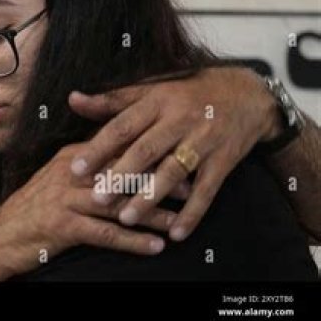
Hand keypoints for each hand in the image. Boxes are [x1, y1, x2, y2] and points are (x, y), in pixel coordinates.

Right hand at [0, 143, 170, 276]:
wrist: (1, 235)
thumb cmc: (32, 207)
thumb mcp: (56, 178)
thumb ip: (86, 166)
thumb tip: (116, 157)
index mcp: (73, 158)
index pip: (116, 149)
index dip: (149, 153)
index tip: (176, 156)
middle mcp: (71, 174)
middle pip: (123, 173)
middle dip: (158, 180)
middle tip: (189, 187)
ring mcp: (67, 199)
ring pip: (119, 203)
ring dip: (152, 213)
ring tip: (178, 220)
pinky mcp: (65, 226)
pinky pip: (106, 234)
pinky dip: (133, 241)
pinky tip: (154, 246)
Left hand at [67, 66, 278, 241]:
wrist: (248, 94)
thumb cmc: (188, 91)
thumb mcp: (151, 88)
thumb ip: (112, 100)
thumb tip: (72, 99)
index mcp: (157, 101)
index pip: (122, 126)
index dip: (99, 148)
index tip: (77, 168)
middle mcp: (180, 120)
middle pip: (146, 150)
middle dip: (120, 176)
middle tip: (97, 198)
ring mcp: (204, 141)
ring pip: (173, 172)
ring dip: (149, 197)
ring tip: (126, 218)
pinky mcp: (224, 161)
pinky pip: (207, 190)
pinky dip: (192, 213)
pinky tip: (175, 232)